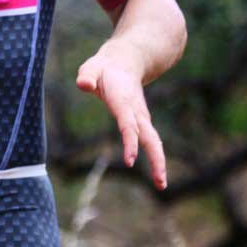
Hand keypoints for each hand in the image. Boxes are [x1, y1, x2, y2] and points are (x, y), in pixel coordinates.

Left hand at [76, 45, 166, 188]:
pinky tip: (157, 174)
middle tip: (160, 182)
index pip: (128, 125)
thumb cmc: (104, 68)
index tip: (130, 161)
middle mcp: (137, 112)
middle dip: (155, 159)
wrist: (125, 61)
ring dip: (158, 162)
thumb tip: (84, 84)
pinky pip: (150, 142)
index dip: (130, 142)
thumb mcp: (91, 68)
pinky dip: (155, 158)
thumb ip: (88, 76)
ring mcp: (141, 118)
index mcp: (124, 102)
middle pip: (150, 138)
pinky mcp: (141, 123)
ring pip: (153, 142)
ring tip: (161, 185)